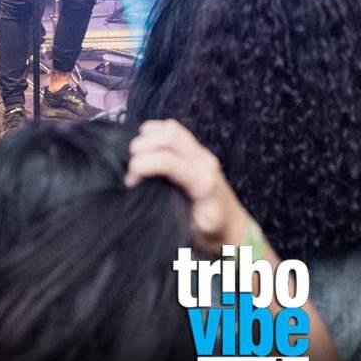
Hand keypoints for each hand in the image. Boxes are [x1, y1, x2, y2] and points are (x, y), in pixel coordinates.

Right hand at [126, 119, 253, 251]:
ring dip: (148, 137)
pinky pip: (175, 130)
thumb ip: (168, 211)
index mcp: (202, 183)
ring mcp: (201, 153)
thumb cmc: (210, 232)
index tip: (129, 182)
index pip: (169, 161)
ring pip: (172, 128)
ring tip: (135, 156)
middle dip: (142, 147)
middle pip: (170, 136)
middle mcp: (204, 162)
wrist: (231, 227)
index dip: (143, 166)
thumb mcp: (189, 229)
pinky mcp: (196, 150)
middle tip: (130, 169)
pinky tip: (145, 147)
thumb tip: (140, 196)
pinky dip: (155, 132)